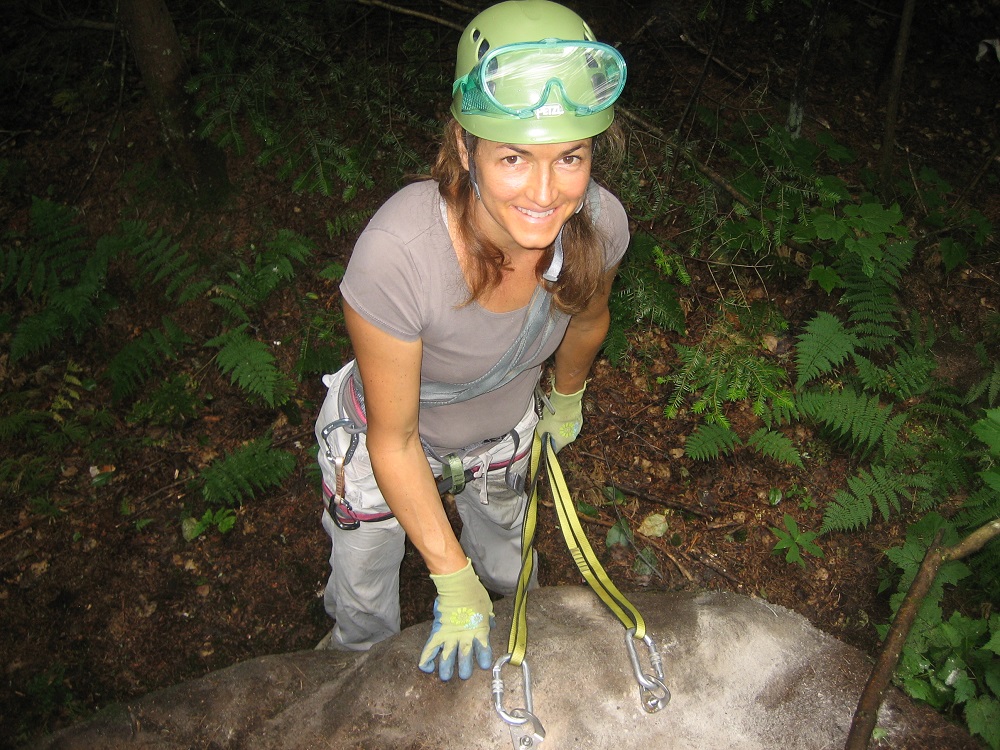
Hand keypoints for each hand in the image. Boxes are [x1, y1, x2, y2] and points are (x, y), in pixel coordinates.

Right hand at [418, 558, 493, 679]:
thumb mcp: (485, 607)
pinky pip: (430, 648)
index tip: (483, 665)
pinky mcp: (438, 631)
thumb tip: (491, 622)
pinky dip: (426, 660)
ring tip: (445, 676)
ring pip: (447, 657)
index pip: (483, 649)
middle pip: (464, 657)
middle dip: (464, 668)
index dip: (484, 658)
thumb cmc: (473, 592)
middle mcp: (465, 636)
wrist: (459, 584)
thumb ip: (487, 617)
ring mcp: (450, 635)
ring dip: (446, 668)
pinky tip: (427, 668)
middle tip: (463, 675)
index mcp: (479, 630)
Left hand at [536, 383, 584, 452]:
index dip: (548, 446)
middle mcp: (571, 438)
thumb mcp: (541, 427)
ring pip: (566, 431)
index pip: (554, 449)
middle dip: (554, 435)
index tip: (544, 441)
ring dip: (560, 428)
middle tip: (547, 427)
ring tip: (554, 419)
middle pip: (560, 440)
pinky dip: (566, 421)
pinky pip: (571, 424)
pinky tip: (560, 415)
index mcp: (562, 442)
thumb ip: (541, 435)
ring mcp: (576, 429)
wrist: (565, 402)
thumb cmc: (554, 415)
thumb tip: (540, 438)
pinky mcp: (579, 420)